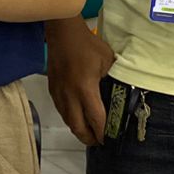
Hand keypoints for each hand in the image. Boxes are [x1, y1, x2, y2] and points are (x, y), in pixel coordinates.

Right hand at [46, 19, 115, 145]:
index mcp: (85, 89)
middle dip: (89, 138)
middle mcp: (70, 95)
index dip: (102, 133)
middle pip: (78, 127)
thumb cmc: (86, 44)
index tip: (109, 139)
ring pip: (67, 121)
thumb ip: (113, 78)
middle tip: (99, 141)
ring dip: (78, 130)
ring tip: (89, 133)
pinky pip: (61, 111)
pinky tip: (77, 117)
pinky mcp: (52, 89)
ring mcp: (59, 93)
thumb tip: (120, 90)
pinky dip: (70, 119)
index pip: (95, 119)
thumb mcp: (108, 59)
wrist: (62, 33)